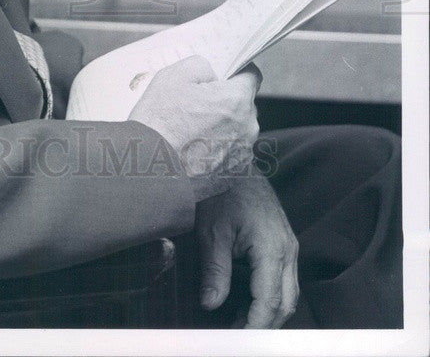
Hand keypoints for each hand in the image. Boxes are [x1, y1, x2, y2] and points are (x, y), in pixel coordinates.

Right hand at [129, 55, 260, 199]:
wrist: (149, 168)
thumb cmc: (160, 121)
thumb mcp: (174, 75)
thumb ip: (202, 66)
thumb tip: (212, 74)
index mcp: (236, 100)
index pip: (251, 76)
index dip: (235, 73)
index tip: (222, 77)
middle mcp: (247, 128)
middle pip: (244, 105)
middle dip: (226, 103)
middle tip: (197, 107)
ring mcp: (242, 155)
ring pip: (237, 130)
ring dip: (222, 127)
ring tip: (192, 132)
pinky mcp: (233, 176)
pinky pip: (231, 153)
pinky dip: (217, 150)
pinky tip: (194, 150)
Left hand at [196, 173, 298, 327]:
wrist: (231, 161)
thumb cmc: (221, 191)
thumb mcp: (212, 232)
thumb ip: (215, 271)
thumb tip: (211, 304)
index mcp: (273, 247)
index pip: (270, 301)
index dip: (255, 325)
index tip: (239, 340)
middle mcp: (288, 249)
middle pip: (286, 302)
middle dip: (264, 324)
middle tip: (238, 336)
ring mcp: (288, 245)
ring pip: (288, 293)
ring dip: (268, 311)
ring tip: (239, 323)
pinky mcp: (283, 242)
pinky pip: (283, 278)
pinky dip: (269, 296)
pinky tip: (246, 302)